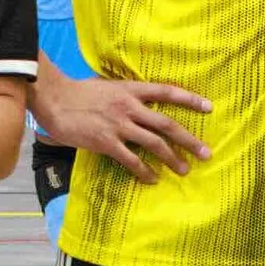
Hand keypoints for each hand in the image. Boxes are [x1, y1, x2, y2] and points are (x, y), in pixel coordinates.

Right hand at [33, 72, 213, 184]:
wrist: (55, 100)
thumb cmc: (79, 93)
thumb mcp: (108, 86)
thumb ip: (127, 95)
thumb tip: (142, 105)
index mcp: (131, 89)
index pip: (167, 92)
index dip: (190, 99)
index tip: (209, 107)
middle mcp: (129, 106)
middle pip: (167, 124)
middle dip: (189, 140)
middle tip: (205, 153)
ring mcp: (119, 125)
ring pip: (154, 143)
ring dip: (172, 158)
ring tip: (184, 170)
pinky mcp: (107, 142)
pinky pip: (132, 160)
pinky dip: (145, 171)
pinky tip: (153, 179)